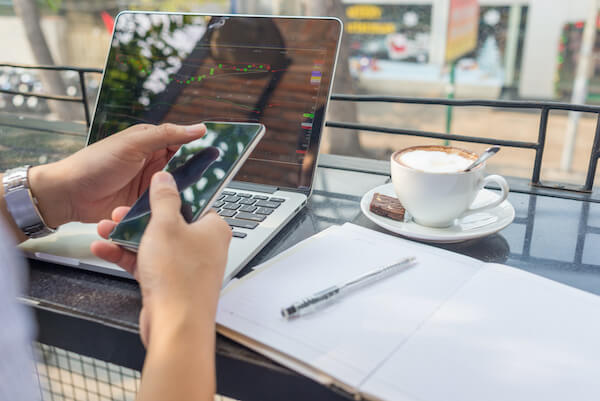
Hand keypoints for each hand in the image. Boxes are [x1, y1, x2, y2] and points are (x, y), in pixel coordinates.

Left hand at [28, 123, 205, 227]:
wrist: (68, 195)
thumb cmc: (95, 164)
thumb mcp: (133, 144)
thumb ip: (167, 135)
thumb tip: (198, 127)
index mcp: (152, 143)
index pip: (185, 142)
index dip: (202, 146)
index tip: (222, 151)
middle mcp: (154, 164)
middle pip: (185, 167)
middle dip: (198, 173)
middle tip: (214, 179)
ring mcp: (150, 186)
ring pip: (177, 189)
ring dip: (183, 193)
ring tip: (197, 197)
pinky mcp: (145, 205)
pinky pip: (164, 205)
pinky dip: (169, 207)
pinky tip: (178, 210)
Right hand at [91, 171, 231, 346]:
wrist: (175, 325)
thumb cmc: (179, 277)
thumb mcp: (166, 226)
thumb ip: (164, 198)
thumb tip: (166, 178)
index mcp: (213, 229)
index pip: (194, 203)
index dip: (170, 196)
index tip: (149, 190)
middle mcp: (203, 247)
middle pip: (169, 223)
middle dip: (139, 218)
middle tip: (119, 213)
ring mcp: (186, 267)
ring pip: (155, 244)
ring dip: (127, 236)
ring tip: (103, 228)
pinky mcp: (170, 283)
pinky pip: (147, 263)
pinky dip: (126, 256)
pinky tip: (102, 249)